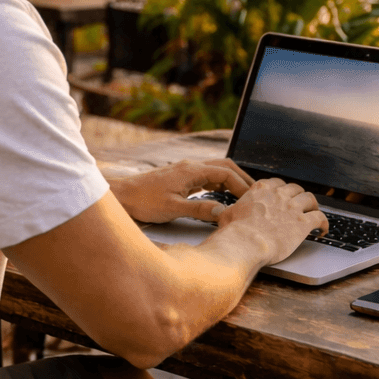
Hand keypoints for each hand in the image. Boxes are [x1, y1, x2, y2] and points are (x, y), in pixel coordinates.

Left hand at [109, 158, 252, 223]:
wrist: (122, 196)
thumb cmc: (143, 201)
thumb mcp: (172, 208)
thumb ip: (199, 209)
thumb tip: (223, 212)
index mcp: (191, 170)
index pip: (225, 173)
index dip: (242, 186)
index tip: (253, 199)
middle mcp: (190, 166)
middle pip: (225, 166)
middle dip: (242, 178)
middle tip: (256, 194)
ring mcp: (185, 170)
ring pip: (216, 170)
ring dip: (231, 180)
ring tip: (244, 195)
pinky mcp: (180, 177)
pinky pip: (206, 176)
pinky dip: (219, 183)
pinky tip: (222, 195)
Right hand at [215, 178, 326, 264]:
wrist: (246, 243)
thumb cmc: (234, 232)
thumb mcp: (227, 215)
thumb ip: (230, 211)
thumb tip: (223, 212)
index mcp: (261, 190)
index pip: (276, 183)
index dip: (281, 190)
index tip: (282, 196)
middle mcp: (279, 195)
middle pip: (295, 188)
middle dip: (298, 195)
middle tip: (299, 204)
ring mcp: (292, 208)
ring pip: (310, 198)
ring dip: (312, 205)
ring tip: (313, 212)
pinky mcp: (302, 223)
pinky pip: (320, 217)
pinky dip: (324, 223)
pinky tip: (323, 229)